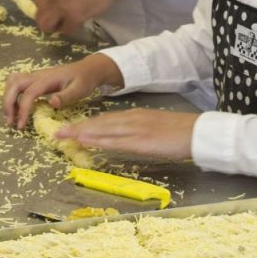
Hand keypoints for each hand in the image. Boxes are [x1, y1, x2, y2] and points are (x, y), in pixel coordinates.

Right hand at [2, 53, 122, 129]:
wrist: (87, 69)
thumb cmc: (84, 80)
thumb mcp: (79, 90)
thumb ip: (65, 96)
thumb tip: (51, 102)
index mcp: (47, 79)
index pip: (29, 93)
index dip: (23, 109)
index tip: (21, 125)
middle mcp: (38, 75)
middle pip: (14, 84)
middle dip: (8, 103)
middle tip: (10, 122)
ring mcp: (35, 75)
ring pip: (12, 81)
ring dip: (8, 98)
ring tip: (11, 116)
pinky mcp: (35, 78)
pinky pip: (17, 83)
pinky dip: (12, 94)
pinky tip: (17, 108)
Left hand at [34, 0, 119, 33]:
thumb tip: (51, 6)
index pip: (37, 4)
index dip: (46, 10)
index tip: (55, 12)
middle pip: (39, 18)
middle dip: (49, 23)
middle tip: (61, 21)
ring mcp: (62, 7)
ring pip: (48, 27)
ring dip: (58, 27)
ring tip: (70, 22)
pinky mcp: (74, 17)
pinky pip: (66, 31)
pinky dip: (73, 28)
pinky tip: (81, 20)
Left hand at [56, 109, 197, 159]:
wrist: (198, 132)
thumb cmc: (180, 132)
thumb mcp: (154, 128)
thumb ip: (137, 133)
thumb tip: (121, 141)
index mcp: (135, 116)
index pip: (105, 120)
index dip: (86, 125)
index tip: (71, 129)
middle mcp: (132, 120)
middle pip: (99, 123)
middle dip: (77, 128)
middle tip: (58, 133)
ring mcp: (136, 129)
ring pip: (103, 130)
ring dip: (82, 133)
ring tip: (64, 136)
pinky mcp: (141, 141)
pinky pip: (115, 141)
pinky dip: (99, 140)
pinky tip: (87, 141)